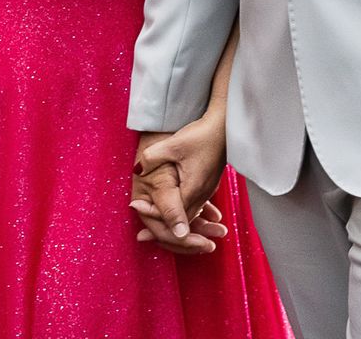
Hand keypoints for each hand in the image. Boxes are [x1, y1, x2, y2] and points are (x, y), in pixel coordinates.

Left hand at [130, 115, 228, 254]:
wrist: (224, 127)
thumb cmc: (201, 135)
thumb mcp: (173, 144)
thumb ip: (152, 158)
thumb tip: (137, 170)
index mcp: (192, 189)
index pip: (172, 214)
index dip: (152, 215)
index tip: (135, 209)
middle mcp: (201, 194)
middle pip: (181, 222)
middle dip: (162, 228)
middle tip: (142, 234)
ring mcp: (207, 191)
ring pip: (189, 216)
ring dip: (173, 222)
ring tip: (153, 224)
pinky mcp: (208, 185)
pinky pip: (195, 207)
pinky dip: (183, 213)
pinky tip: (174, 211)